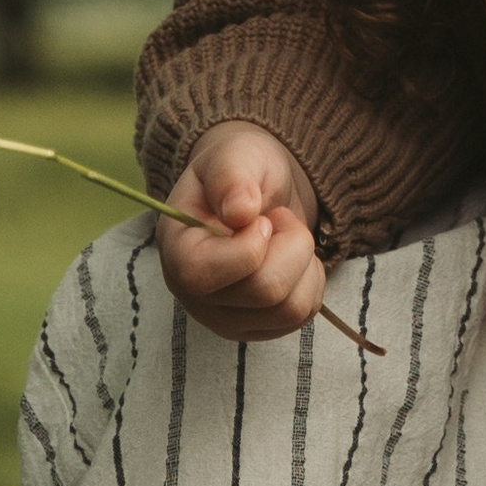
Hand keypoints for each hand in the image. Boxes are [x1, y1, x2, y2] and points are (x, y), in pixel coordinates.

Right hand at [158, 121, 324, 338]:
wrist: (255, 194)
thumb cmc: (239, 173)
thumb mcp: (234, 156)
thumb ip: (231, 176)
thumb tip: (240, 212)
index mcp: (175, 252)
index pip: (207, 273)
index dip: (252, 241)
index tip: (258, 216)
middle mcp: (194, 297)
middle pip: (265, 292)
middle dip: (291, 245)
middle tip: (278, 221)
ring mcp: (226, 319)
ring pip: (292, 309)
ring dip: (304, 263)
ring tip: (284, 238)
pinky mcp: (259, 329)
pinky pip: (304, 315)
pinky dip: (311, 282)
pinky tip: (291, 260)